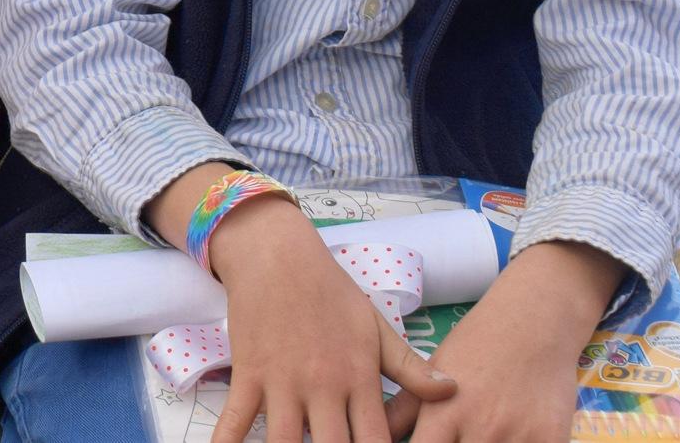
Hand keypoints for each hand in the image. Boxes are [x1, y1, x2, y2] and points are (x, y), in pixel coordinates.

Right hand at [204, 195, 456, 442]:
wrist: (277, 255)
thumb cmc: (332, 292)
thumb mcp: (377, 326)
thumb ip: (412, 367)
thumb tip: (453, 390)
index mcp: (359, 379)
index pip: (376, 441)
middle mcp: (323, 387)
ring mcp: (282, 383)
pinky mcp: (248, 374)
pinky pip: (233, 419)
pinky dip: (227, 442)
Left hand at [394, 243, 620, 442]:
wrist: (534, 322)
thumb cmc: (476, 347)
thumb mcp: (432, 372)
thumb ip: (402, 411)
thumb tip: (373, 432)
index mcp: (441, 415)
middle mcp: (479, 429)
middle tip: (456, 439)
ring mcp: (517, 437)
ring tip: (478, 436)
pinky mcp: (553, 440)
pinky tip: (510, 439)